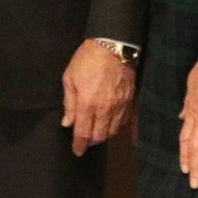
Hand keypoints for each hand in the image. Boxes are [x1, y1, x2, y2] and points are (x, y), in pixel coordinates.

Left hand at [61, 38, 135, 156]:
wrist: (112, 46)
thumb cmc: (86, 60)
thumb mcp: (69, 79)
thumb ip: (69, 103)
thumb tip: (67, 122)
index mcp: (87, 104)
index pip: (83, 132)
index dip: (79, 144)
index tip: (77, 151)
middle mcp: (105, 109)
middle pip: (100, 136)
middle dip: (91, 142)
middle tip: (84, 141)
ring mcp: (120, 106)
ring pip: (113, 131)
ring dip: (104, 135)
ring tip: (96, 133)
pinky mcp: (130, 101)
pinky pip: (124, 122)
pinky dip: (116, 127)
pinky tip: (110, 125)